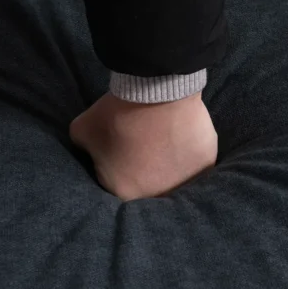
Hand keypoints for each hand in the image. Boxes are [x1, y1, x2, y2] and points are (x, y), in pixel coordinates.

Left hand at [69, 92, 217, 200]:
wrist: (155, 92)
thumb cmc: (116, 115)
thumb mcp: (81, 130)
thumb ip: (82, 148)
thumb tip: (89, 150)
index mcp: (124, 194)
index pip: (116, 184)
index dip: (116, 165)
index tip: (119, 147)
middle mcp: (157, 195)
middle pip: (148, 184)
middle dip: (143, 167)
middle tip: (142, 143)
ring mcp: (187, 181)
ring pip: (175, 175)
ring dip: (169, 162)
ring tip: (164, 138)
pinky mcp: (206, 164)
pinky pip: (195, 162)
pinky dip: (189, 151)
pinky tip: (181, 135)